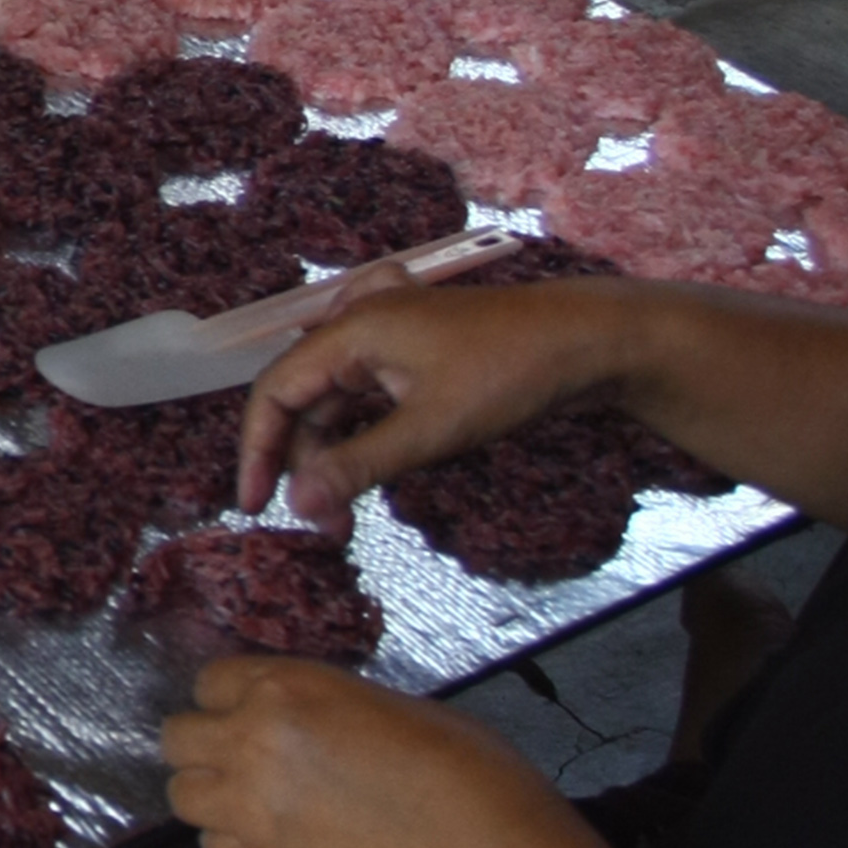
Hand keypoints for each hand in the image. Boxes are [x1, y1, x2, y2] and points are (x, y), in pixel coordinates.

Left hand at [163, 659, 565, 847]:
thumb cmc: (464, 768)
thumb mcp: (390, 707)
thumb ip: (329, 711)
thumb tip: (313, 729)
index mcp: (287, 687)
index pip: (210, 682)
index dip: (229, 702)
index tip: (249, 718)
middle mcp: (251, 739)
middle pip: (177, 739)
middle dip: (204, 750)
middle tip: (243, 766)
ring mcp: (250, 806)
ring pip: (182, 796)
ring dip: (211, 800)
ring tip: (254, 809)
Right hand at [238, 272, 624, 524]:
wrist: (591, 340)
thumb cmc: (510, 374)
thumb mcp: (431, 428)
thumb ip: (359, 465)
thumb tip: (298, 505)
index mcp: (352, 330)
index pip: (274, 390)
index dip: (257, 450)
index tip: (255, 506)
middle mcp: (361, 323)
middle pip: (303, 396)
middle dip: (303, 462)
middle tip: (322, 523)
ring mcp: (392, 333)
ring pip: (336, 397)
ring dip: (333, 452)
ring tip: (346, 509)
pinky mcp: (419, 348)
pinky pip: (366, 389)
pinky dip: (359, 430)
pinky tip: (367, 464)